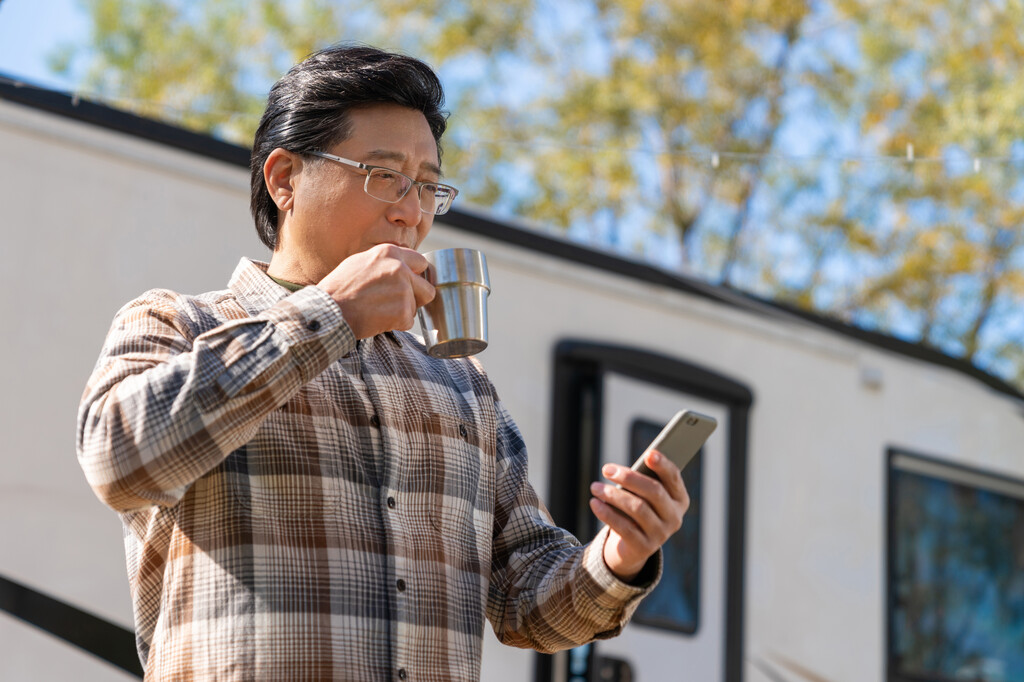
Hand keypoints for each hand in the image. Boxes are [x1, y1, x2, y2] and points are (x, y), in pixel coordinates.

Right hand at [317, 244, 435, 338]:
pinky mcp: (403, 311)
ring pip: (417, 306)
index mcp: (390, 252)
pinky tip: (379, 320)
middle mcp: (400, 268)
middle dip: (417, 297)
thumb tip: (401, 265)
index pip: (420, 262)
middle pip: (427, 287)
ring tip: (381, 311)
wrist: (330, 310)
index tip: (409, 284)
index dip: (415, 276)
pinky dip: (396, 324)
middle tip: (400, 303)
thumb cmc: (339, 288)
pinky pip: (408, 321)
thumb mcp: (360, 262)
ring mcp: (403, 289)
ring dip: (404, 311)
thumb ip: (384, 261)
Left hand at [589, 451, 689, 581]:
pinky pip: (624, 527)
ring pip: (638, 508)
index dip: (662, 465)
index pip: (673, 478)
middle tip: (607, 469)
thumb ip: (641, 482)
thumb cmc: (639, 508)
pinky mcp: (644, 548)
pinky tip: (594, 503)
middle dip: (629, 478)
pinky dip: (607, 513)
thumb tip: (621, 472)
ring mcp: (661, 534)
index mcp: (679, 499)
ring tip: (595, 487)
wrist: (633, 545)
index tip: (649, 454)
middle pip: (654, 491)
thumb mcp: (643, 495)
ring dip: (613, 495)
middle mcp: (675, 517)